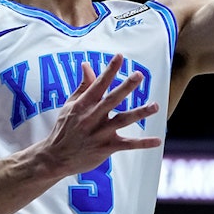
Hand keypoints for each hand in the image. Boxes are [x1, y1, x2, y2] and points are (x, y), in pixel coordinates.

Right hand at [39, 54, 161, 176]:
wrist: (55, 157)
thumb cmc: (64, 128)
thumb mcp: (70, 104)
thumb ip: (83, 85)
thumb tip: (87, 64)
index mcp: (84, 104)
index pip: (98, 84)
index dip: (109, 70)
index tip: (119, 56)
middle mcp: (92, 117)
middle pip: (112, 100)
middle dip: (126, 87)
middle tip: (139, 75)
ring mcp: (100, 133)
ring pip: (122, 120)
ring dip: (139, 113)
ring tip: (155, 106)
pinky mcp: (106, 147)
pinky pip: (127, 145)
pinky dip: (143, 143)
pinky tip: (157, 140)